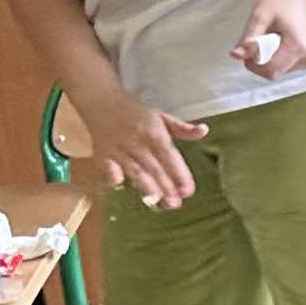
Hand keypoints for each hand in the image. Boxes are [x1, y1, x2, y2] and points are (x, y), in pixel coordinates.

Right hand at [61, 90, 208, 210]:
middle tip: (175, 204)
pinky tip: (117, 182)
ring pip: (134, 169)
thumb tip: (204, 130)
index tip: (188, 191)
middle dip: (165, 186)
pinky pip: (106, 164)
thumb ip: (183, 129)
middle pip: (153, 166)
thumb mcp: (163, 117)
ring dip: (145, 185)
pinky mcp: (102, 152)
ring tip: (157, 201)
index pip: (170, 156)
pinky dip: (110, 172)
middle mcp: (138, 141)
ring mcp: (119, 147)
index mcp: (155, 133)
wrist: (102, 100)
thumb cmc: (137, 114)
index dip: (179, 174)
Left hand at [232, 0, 305, 80]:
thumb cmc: (280, 3)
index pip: (271, 71)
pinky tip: (279, 43)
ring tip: (270, 39)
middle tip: (256, 42)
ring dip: (268, 60)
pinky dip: (276, 59)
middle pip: (274, 73)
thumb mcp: (260, 16)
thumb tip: (235, 55)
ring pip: (279, 71)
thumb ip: (249, 37)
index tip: (247, 50)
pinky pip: (286, 68)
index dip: (253, 65)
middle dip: (260, 63)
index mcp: (297, 47)